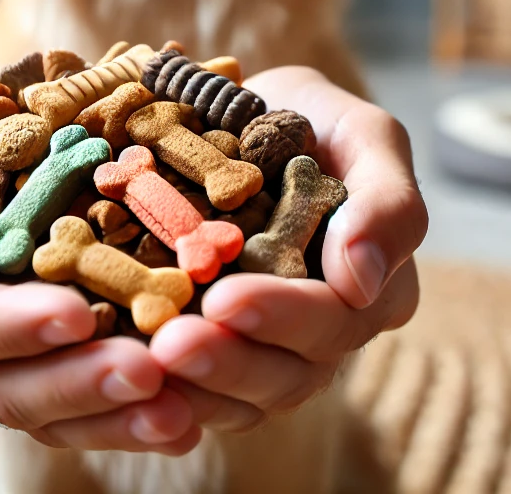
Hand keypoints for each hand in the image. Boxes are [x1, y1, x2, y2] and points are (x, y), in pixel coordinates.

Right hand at [0, 59, 198, 454]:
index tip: (77, 315)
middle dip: (78, 383)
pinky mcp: (38, 348)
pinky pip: (78, 386)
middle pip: (3, 386)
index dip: (12, 329)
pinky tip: (189, 403)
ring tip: (182, 410)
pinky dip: (126, 402)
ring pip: (47, 406)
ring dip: (113, 412)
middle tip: (150, 373)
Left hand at [149, 66, 426, 432]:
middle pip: (288, 373)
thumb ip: (386, 200)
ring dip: (192, 386)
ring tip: (141, 361)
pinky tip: (124, 375)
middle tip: (169, 344)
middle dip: (228, 360)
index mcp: (370, 287)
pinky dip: (162, 393)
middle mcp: (325, 331)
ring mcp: (269, 348)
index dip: (282, 315)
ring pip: (241, 396)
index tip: (224, 299)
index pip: (335, 318)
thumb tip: (361, 282)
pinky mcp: (217, 348)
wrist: (246, 114)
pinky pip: (197, 392)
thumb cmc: (314, 117)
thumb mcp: (365, 133)